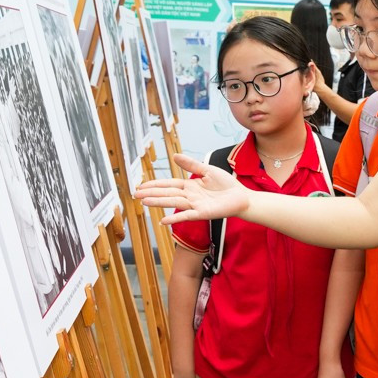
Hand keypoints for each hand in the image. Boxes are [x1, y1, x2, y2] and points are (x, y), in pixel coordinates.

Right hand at [135, 153, 249, 223]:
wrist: (242, 197)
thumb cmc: (226, 185)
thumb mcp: (207, 170)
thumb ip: (191, 165)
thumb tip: (174, 156)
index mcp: (189, 186)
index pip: (168, 185)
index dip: (155, 185)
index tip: (141, 185)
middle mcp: (190, 196)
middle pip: (167, 194)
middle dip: (151, 194)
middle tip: (135, 194)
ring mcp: (195, 205)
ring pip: (173, 203)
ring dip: (158, 203)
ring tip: (144, 202)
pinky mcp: (203, 213)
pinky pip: (187, 216)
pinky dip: (175, 218)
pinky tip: (163, 221)